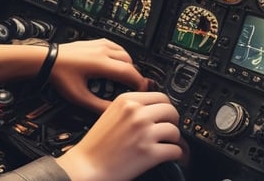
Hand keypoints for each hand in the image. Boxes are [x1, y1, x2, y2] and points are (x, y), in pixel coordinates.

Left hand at [49, 38, 148, 110]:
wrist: (46, 60)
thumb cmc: (59, 75)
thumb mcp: (79, 96)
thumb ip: (98, 106)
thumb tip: (112, 112)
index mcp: (101, 64)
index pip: (130, 72)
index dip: (140, 83)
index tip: (142, 91)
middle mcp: (102, 51)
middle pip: (129, 62)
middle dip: (135, 75)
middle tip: (135, 86)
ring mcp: (98, 44)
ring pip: (123, 52)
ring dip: (129, 64)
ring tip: (127, 76)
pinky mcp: (93, 42)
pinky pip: (114, 45)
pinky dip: (120, 54)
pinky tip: (117, 61)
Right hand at [55, 92, 187, 180]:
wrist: (87, 166)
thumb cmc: (95, 144)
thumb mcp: (110, 114)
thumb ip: (130, 108)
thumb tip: (154, 109)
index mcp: (126, 100)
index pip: (160, 96)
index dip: (165, 108)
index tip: (165, 115)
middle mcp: (136, 113)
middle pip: (171, 111)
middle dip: (172, 122)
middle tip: (168, 131)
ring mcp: (144, 132)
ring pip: (175, 131)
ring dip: (174, 140)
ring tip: (167, 145)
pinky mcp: (149, 152)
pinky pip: (176, 150)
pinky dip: (176, 155)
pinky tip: (168, 157)